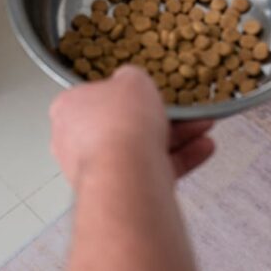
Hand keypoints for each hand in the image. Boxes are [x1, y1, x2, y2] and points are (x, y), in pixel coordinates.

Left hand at [49, 65, 214, 186]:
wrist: (127, 173)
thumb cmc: (120, 121)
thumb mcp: (132, 80)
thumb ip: (131, 79)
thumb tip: (130, 82)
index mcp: (67, 109)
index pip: (93, 97)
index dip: (122, 94)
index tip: (144, 93)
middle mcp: (73, 142)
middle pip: (120, 124)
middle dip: (157, 117)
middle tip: (181, 111)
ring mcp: (95, 169)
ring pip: (139, 149)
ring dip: (176, 137)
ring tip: (202, 126)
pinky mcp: (120, 191)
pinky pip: (151, 171)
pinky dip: (178, 159)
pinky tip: (202, 148)